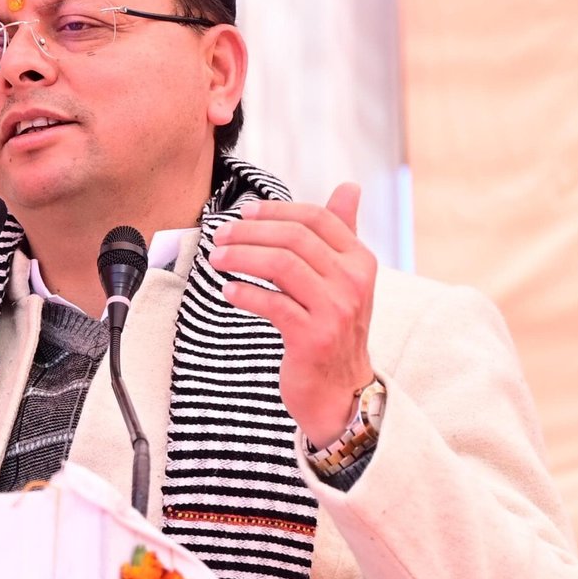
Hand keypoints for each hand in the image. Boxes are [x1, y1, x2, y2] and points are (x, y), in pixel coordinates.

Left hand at [209, 183, 376, 447]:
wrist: (341, 391)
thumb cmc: (334, 330)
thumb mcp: (345, 280)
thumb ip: (342, 234)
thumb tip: (349, 187)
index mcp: (360, 261)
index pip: (317, 218)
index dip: (276, 211)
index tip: (244, 213)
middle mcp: (353, 282)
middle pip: (294, 238)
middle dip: (250, 233)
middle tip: (220, 237)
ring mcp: (335, 310)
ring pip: (281, 265)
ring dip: (242, 258)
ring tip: (216, 259)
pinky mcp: (313, 338)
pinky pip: (272, 304)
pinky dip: (245, 294)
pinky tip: (228, 291)